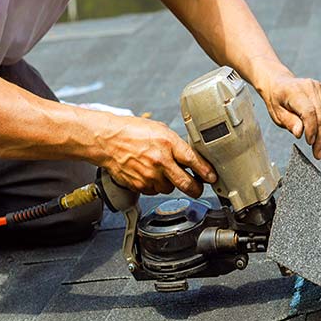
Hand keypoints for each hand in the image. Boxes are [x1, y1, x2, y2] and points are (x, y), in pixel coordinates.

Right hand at [96, 115, 216, 196]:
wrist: (107, 140)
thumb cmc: (131, 132)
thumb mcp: (159, 130)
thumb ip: (175, 144)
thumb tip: (190, 157)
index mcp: (167, 143)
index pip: (193, 160)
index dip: (206, 171)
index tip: (212, 177)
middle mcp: (160, 160)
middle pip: (185, 183)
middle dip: (196, 189)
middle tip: (198, 188)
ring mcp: (149, 175)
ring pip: (169, 189)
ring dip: (170, 184)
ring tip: (161, 171)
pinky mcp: (139, 185)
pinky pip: (154, 191)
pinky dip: (154, 185)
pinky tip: (148, 174)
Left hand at [260, 72, 320, 159]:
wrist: (279, 83)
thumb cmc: (276, 100)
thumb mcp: (276, 113)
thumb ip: (288, 122)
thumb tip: (299, 133)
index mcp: (295, 91)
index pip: (309, 112)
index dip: (311, 129)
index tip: (309, 143)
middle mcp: (310, 87)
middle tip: (318, 154)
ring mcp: (319, 89)